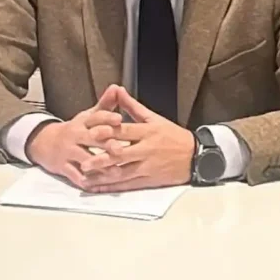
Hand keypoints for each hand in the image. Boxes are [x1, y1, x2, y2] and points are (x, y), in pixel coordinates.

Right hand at [26, 85, 124, 188]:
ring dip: (100, 166)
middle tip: (120, 148)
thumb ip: (105, 104)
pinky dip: (85, 181)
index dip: (106, 118)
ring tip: (115, 172)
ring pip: (84, 158)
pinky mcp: (62, 166)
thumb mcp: (88, 116)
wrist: (44, 142)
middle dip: (104, 143)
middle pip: (90, 138)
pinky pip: (74, 174)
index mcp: (82, 122)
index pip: (94, 117)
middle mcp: (74, 135)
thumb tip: (117, 87)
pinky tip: (96, 185)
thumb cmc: (75, 130)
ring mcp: (67, 151)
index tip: (119, 119)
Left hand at [79, 87, 194, 192]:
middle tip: (83, 163)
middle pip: (121, 155)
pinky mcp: (150, 180)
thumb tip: (117, 90)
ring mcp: (148, 166)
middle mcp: (146, 150)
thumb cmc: (173, 135)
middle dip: (101, 160)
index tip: (90, 134)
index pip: (124, 131)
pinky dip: (113, 187)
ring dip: (103, 177)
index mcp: (147, 132)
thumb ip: (132, 106)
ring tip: (86, 179)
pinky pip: (129, 185)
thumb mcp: (154, 118)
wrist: (196, 156)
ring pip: (123, 173)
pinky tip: (100, 188)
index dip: (107, 132)